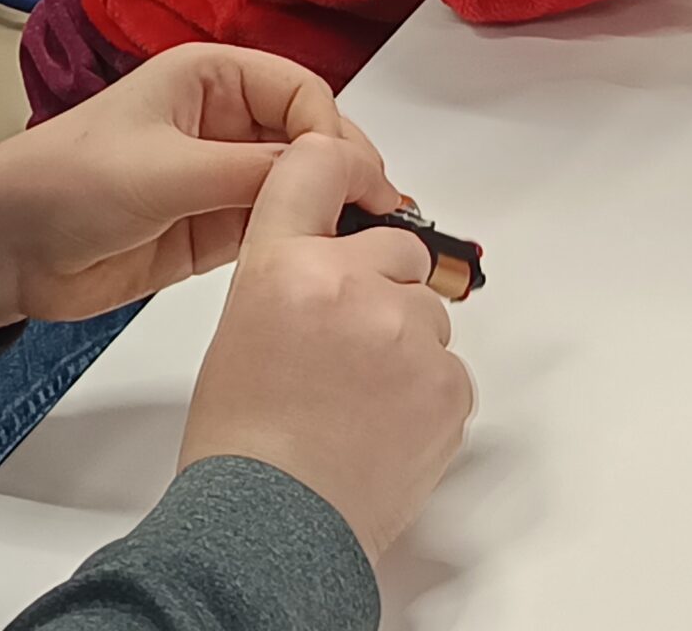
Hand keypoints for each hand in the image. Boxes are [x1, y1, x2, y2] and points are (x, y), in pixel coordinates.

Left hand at [0, 44, 398, 331]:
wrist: (1, 251)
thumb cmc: (67, 185)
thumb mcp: (163, 170)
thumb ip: (250, 171)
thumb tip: (335, 173)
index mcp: (210, 77)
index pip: (301, 92)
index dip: (336, 133)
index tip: (360, 181)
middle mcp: (225, 120)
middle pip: (311, 138)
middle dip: (347, 172)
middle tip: (383, 219)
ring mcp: (222, 177)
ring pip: (300, 186)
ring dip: (334, 209)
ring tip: (374, 246)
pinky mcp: (214, 228)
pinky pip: (275, 227)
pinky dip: (306, 241)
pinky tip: (333, 262)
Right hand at [180, 134, 472, 563]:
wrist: (272, 527)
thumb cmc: (243, 440)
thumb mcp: (243, 323)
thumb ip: (294, 270)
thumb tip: (341, 255)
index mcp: (284, 263)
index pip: (319, 163)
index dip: (343, 168)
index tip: (358, 176)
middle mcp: (349, 283)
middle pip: (398, 248)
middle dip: (381, 285)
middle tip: (342, 346)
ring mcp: (405, 333)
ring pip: (427, 311)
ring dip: (405, 343)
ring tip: (355, 399)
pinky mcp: (447, 382)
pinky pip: (448, 367)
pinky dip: (425, 392)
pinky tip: (380, 424)